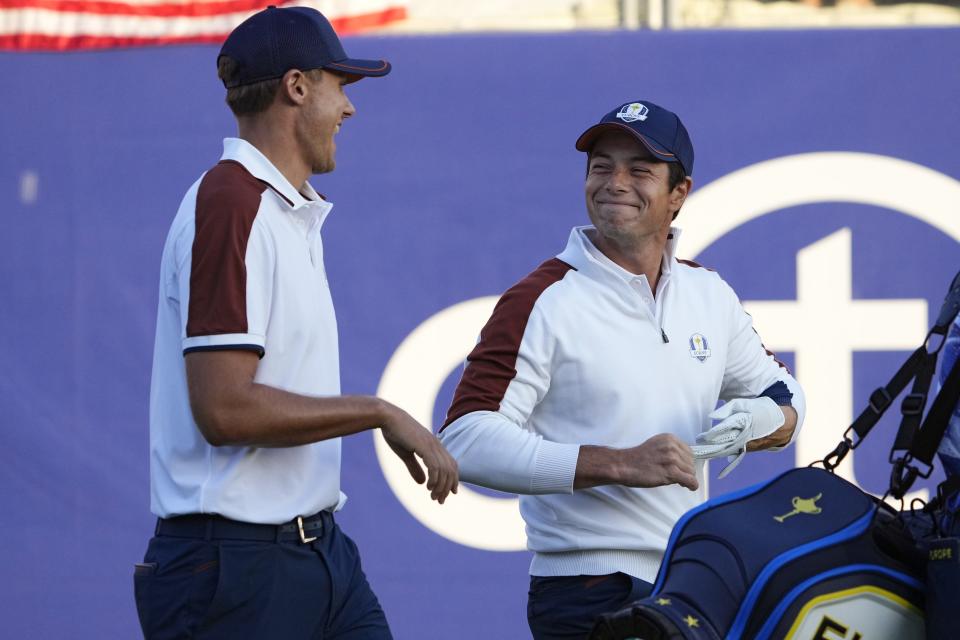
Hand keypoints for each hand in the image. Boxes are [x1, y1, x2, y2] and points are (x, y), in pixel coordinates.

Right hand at [381, 405, 458, 503]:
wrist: (388, 417)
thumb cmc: (395, 433)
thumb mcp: (406, 454)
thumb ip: (414, 467)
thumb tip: (422, 482)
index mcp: (434, 445)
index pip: (451, 464)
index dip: (453, 479)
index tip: (450, 493)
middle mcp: (436, 445)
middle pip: (450, 470)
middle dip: (446, 487)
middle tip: (439, 501)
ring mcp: (431, 444)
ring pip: (443, 470)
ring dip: (440, 486)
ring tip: (433, 497)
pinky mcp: (423, 446)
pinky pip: (434, 466)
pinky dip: (434, 478)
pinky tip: (428, 486)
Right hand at [576, 434, 697, 490]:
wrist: (624, 465)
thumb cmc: (637, 458)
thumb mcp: (656, 445)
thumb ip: (670, 449)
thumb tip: (683, 460)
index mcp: (669, 438)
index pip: (689, 451)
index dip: (685, 462)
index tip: (680, 467)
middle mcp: (672, 446)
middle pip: (691, 462)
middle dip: (686, 470)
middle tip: (676, 475)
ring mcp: (671, 459)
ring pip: (691, 472)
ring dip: (686, 478)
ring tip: (676, 480)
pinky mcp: (670, 472)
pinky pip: (690, 481)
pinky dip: (691, 485)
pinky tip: (688, 487)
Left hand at [691, 397, 788, 477]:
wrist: (782, 423)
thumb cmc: (759, 409)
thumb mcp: (743, 404)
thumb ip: (726, 410)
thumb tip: (711, 417)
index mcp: (744, 424)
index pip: (725, 430)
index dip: (712, 435)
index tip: (701, 438)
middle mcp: (745, 437)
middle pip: (724, 443)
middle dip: (710, 448)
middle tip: (696, 451)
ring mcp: (748, 445)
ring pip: (728, 450)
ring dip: (714, 454)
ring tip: (700, 456)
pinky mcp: (749, 449)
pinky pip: (736, 456)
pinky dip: (728, 464)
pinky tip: (720, 473)